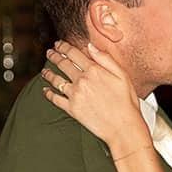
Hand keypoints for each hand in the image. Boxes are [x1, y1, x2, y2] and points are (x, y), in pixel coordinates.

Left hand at [42, 41, 151, 157]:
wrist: (123, 127)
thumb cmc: (126, 102)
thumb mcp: (122, 75)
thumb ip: (106, 59)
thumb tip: (91, 46)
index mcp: (94, 70)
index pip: (74, 53)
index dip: (64, 46)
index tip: (59, 44)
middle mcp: (82, 81)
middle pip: (63, 64)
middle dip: (54, 56)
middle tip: (50, 52)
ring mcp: (75, 95)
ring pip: (56, 80)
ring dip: (48, 73)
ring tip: (45, 70)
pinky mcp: (71, 109)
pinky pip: (55, 99)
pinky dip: (48, 94)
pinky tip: (46, 91)